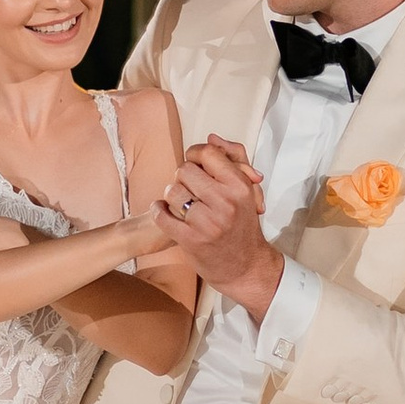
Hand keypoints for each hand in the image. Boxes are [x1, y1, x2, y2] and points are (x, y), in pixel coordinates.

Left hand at [152, 134, 282, 319]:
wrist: (245, 266)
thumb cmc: (243, 225)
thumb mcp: (246, 190)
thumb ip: (233, 159)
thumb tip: (211, 137)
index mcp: (239, 186)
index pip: (208, 153)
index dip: (195, 154)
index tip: (194, 163)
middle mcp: (225, 202)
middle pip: (184, 170)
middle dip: (182, 177)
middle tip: (188, 188)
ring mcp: (207, 222)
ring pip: (172, 190)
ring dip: (171, 195)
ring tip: (179, 202)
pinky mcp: (191, 240)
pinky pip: (162, 216)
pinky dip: (158, 212)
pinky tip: (163, 212)